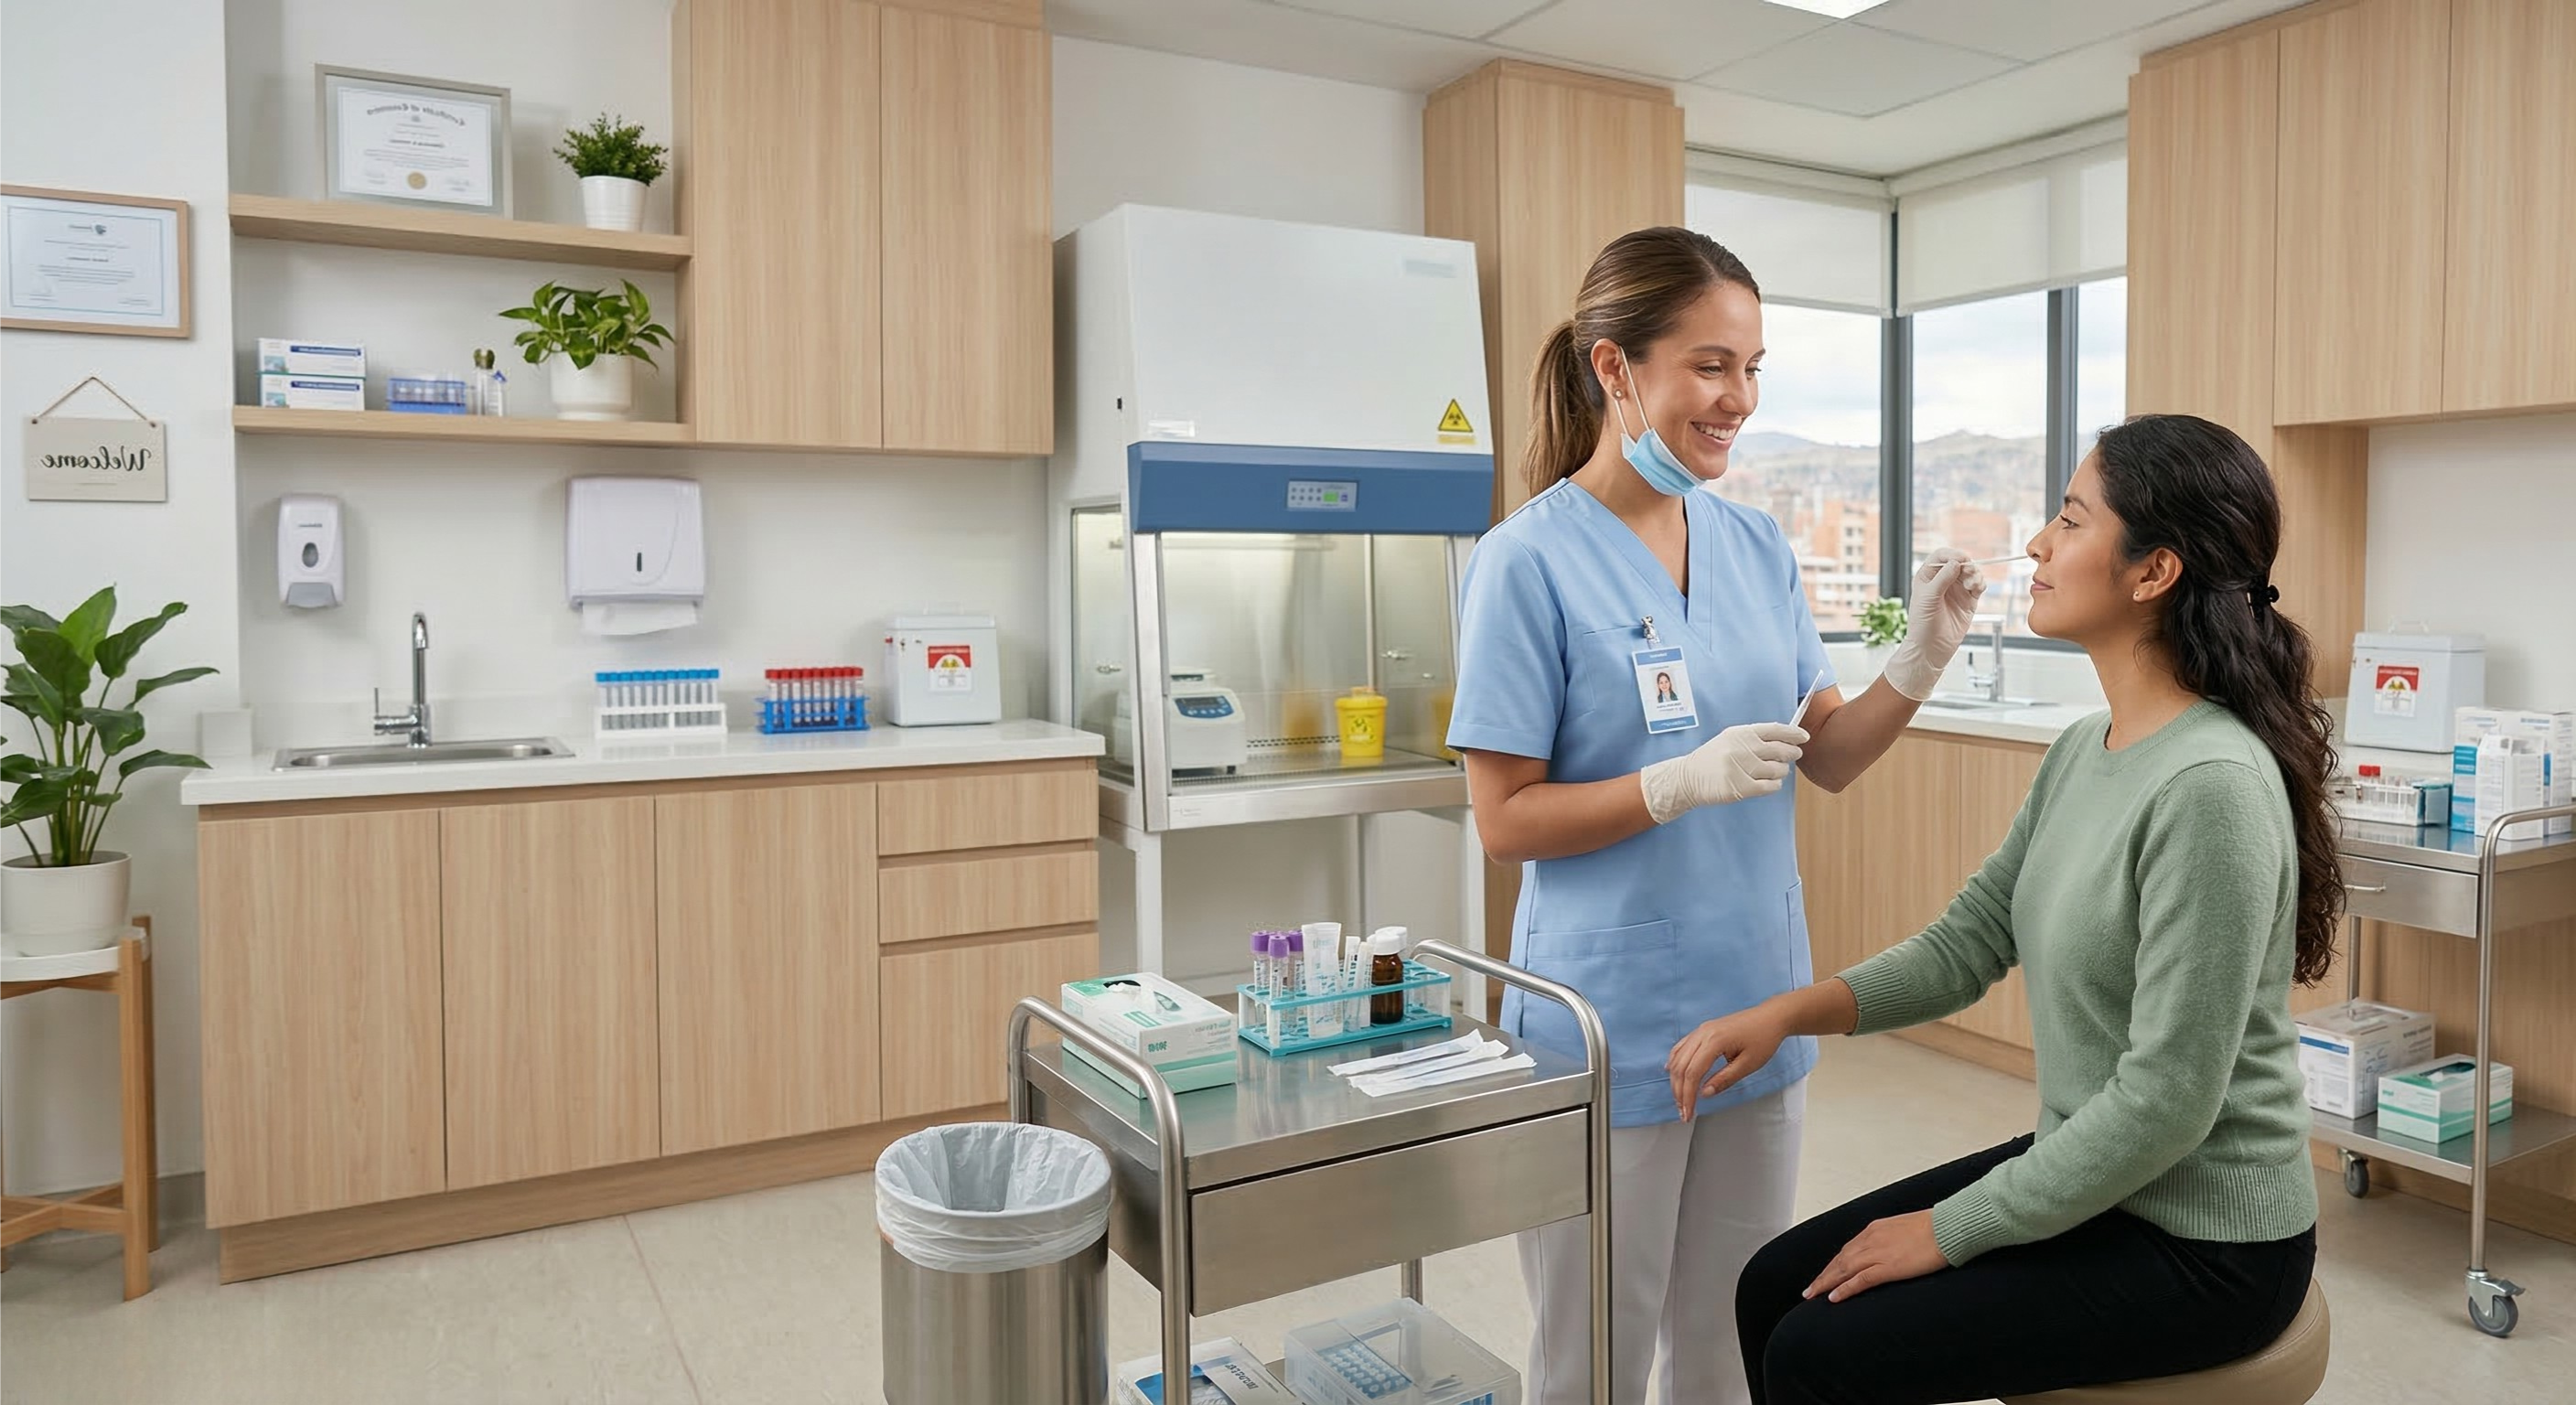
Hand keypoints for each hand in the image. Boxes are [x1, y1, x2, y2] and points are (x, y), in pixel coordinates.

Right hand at [1637, 722, 1805, 824]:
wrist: (1688, 778)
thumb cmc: (1713, 758)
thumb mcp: (1731, 739)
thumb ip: (1756, 738)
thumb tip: (1788, 740)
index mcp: (1741, 733)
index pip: (1775, 730)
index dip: (1793, 733)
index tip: (1804, 737)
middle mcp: (1742, 748)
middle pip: (1781, 750)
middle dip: (1791, 754)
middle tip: (1792, 756)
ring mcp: (1741, 768)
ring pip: (1778, 770)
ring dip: (1780, 771)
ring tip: (1771, 771)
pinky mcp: (1741, 788)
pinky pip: (1771, 786)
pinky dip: (1774, 785)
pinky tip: (1767, 782)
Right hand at [1666, 1006, 1787, 1120]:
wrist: (1771, 1017)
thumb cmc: (1764, 1039)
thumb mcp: (1748, 1064)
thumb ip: (1724, 1079)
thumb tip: (1704, 1093)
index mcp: (1715, 1041)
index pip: (1693, 1073)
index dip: (1687, 1096)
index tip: (1688, 1114)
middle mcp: (1703, 1033)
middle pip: (1681, 1066)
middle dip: (1679, 1091)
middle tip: (1683, 1112)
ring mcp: (1701, 1029)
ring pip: (1678, 1056)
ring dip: (1676, 1079)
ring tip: (1680, 1099)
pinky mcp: (1704, 1030)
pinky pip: (1682, 1046)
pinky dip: (1675, 1061)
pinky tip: (1672, 1072)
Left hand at [1804, 1211, 1946, 1301]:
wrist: (1949, 1226)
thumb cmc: (1935, 1228)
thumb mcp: (1906, 1229)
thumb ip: (1894, 1239)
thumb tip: (1892, 1249)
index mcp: (1875, 1230)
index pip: (1847, 1250)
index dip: (1833, 1265)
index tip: (1824, 1275)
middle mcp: (1871, 1239)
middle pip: (1839, 1260)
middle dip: (1823, 1276)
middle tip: (1809, 1290)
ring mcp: (1878, 1253)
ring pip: (1843, 1270)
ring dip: (1825, 1283)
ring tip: (1812, 1295)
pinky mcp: (1889, 1267)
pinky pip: (1861, 1280)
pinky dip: (1844, 1289)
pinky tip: (1833, 1297)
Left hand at [1880, 548, 1988, 701]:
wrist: (1930, 648)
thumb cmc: (1922, 624)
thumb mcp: (1928, 598)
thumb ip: (1942, 578)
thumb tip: (1956, 562)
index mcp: (1927, 576)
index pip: (1941, 556)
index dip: (1952, 554)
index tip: (1962, 558)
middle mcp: (1942, 580)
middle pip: (1959, 562)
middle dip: (1967, 565)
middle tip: (1969, 573)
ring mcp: (1956, 590)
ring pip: (1971, 573)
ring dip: (1975, 574)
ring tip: (1972, 585)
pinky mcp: (1968, 600)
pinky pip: (1978, 586)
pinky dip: (1980, 584)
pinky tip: (1977, 589)